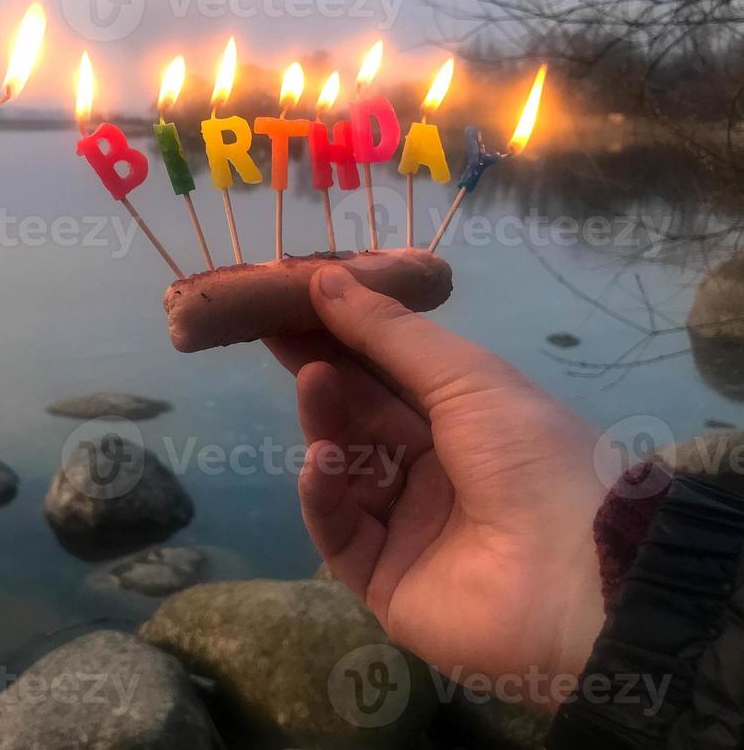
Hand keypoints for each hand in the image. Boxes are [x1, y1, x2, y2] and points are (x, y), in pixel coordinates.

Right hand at [269, 265, 612, 704]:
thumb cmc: (530, 455)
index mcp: (467, 424)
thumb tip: (324, 276)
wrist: (577, 576)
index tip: (291, 302)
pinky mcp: (384, 580)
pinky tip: (323, 460)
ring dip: (325, 425)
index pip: (388, 377)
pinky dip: (324, 494)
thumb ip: (388, 332)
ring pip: (346, 470)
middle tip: (278, 334)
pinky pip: (341, 532)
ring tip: (313, 384)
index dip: (343, 338)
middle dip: (324, 375)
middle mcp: (435, 474)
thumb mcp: (465, 376)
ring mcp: (408, 530)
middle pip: (361, 420)